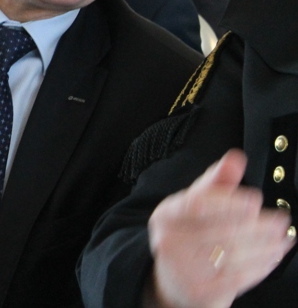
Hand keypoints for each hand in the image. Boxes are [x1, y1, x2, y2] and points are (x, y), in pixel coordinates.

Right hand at [147, 150, 293, 307]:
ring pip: (232, 255)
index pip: (197, 204)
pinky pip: (236, 278)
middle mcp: (169, 241)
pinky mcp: (199, 292)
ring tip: (283, 238)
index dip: (227, 202)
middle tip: (281, 221)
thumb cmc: (188, 237)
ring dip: (264, 246)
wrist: (174, 282)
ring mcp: (183, 269)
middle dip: (257, 226)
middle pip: (220, 231)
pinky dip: (259, 266)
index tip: (254, 200)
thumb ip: (217, 181)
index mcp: (167, 214)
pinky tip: (272, 257)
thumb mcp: (195, 205)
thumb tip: (235, 158)